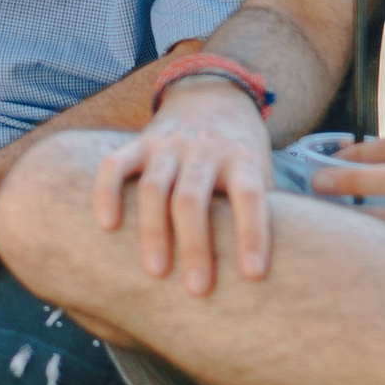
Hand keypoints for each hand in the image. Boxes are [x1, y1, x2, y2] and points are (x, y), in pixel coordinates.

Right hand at [93, 77, 274, 295]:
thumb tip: (277, 267)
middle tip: (197, 290)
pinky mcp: (139, 142)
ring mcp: (167, 145)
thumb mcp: (260, 169)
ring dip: (153, 231)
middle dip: (195, 245)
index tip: (253, 275)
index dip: (252, 233)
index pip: (249, 195)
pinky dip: (107, 193)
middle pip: (194, 198)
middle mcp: (204, 149)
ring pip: (154, 187)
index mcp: (240, 157)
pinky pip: (115, 165)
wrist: (212, 95)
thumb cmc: (239, 153)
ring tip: (155, 273)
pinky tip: (108, 226)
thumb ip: (264, 206)